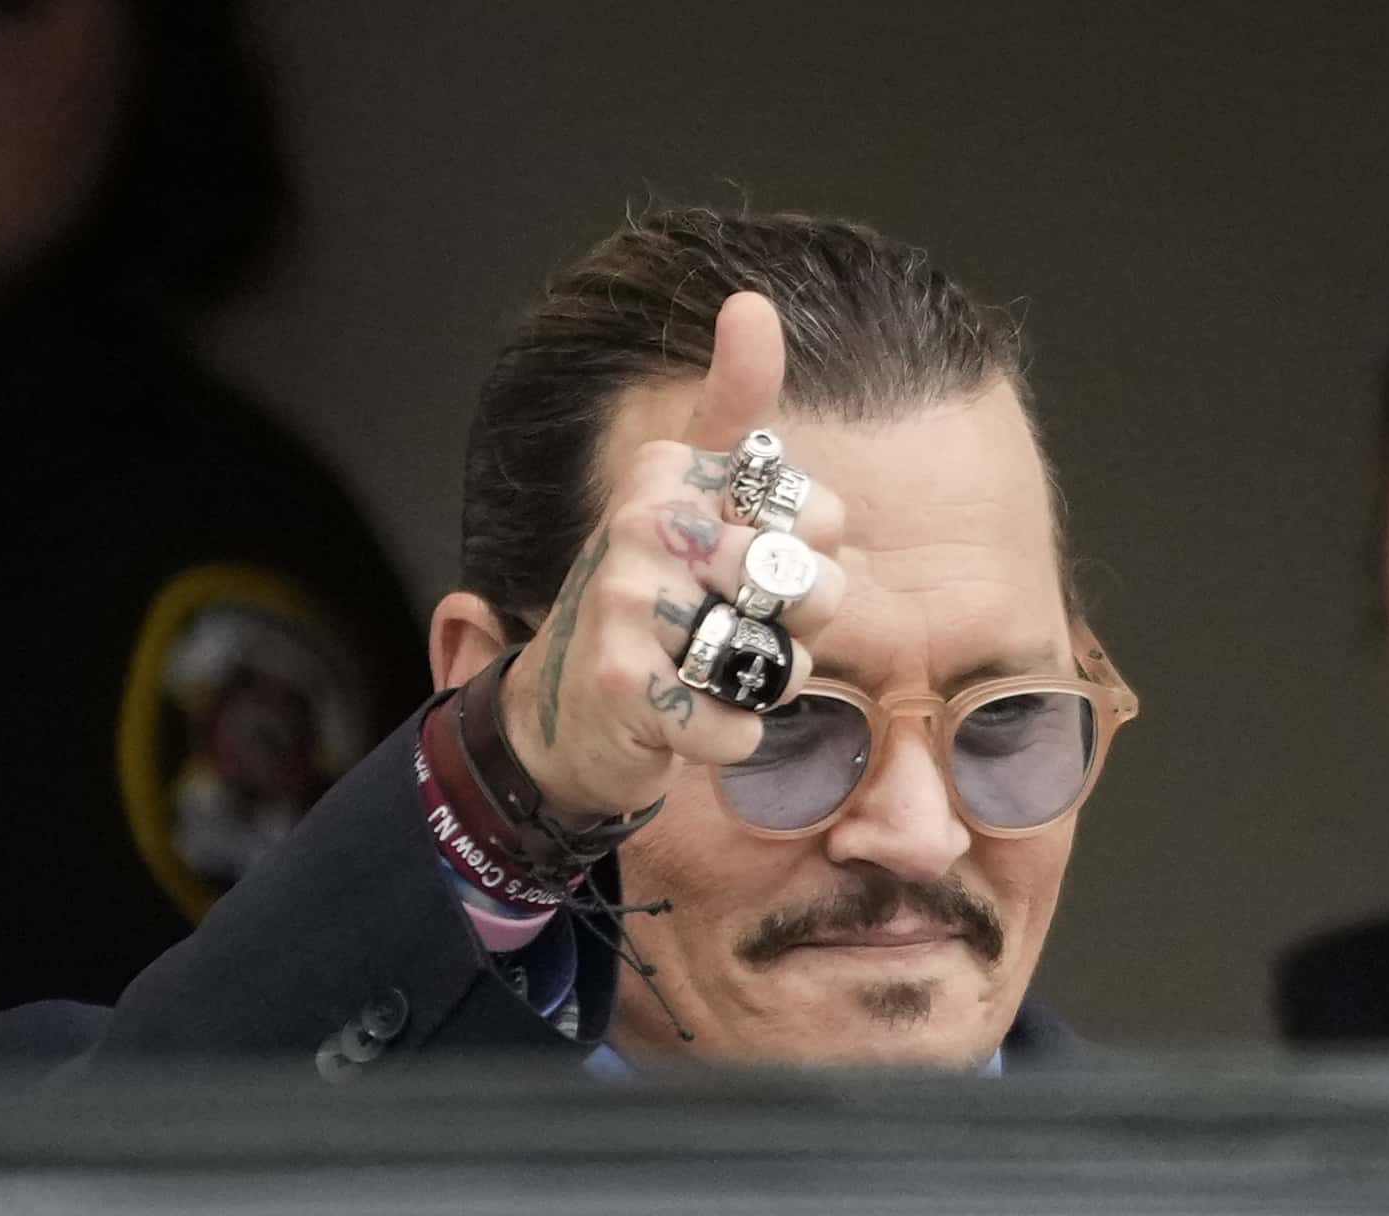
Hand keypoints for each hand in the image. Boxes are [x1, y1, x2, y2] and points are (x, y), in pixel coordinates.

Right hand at [499, 292, 848, 822]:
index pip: (822, 517)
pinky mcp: (626, 687)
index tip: (746, 572)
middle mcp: (643, 524)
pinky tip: (693, 722)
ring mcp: (629, 604)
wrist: (565, 715)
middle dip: (795, 631)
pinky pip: (737, 726)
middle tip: (735, 637)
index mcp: (669, 473)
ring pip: (778, 658)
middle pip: (808, 585)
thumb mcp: (689, 494)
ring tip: (711, 676)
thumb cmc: (651, 601)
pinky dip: (729, 739)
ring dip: (762, 687)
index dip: (811, 561)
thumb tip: (752, 302)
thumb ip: (731, 407)